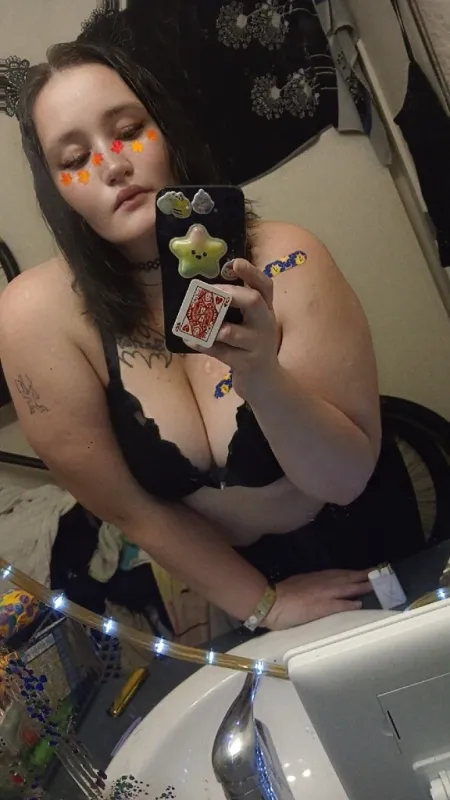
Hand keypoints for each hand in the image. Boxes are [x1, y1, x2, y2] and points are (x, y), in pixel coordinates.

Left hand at [185, 259, 279, 398]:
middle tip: (210, 293)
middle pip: (254, 302)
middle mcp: (265, 324)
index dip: (251, 272)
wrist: (266, 383)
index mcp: (266, 310)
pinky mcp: (247, 363)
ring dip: (212, 326)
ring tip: (195, 321)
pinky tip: (189, 339)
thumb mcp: (252, 324)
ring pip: (233, 332)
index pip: (265, 286)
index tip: (234, 263)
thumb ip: (237, 308)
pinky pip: (221, 352)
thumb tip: (204, 291)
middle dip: (230, 294)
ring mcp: (257, 345)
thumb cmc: (252, 346)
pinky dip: (203, 345)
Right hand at [265, 570, 371, 630]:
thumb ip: (311, 585)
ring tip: (375, 585)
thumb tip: (318, 588)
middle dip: (362, 576)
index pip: (339, 573)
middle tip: (377, 573)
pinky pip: (341, 604)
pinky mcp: (323, 606)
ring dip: (362, 586)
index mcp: (317, 577)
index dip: (352, 573)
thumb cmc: (281, 594)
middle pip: (347, 577)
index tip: (364, 571)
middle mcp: (324, 582)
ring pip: (348, 587)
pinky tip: (360, 604)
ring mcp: (325, 594)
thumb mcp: (299, 584)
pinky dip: (351, 603)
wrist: (272, 602)